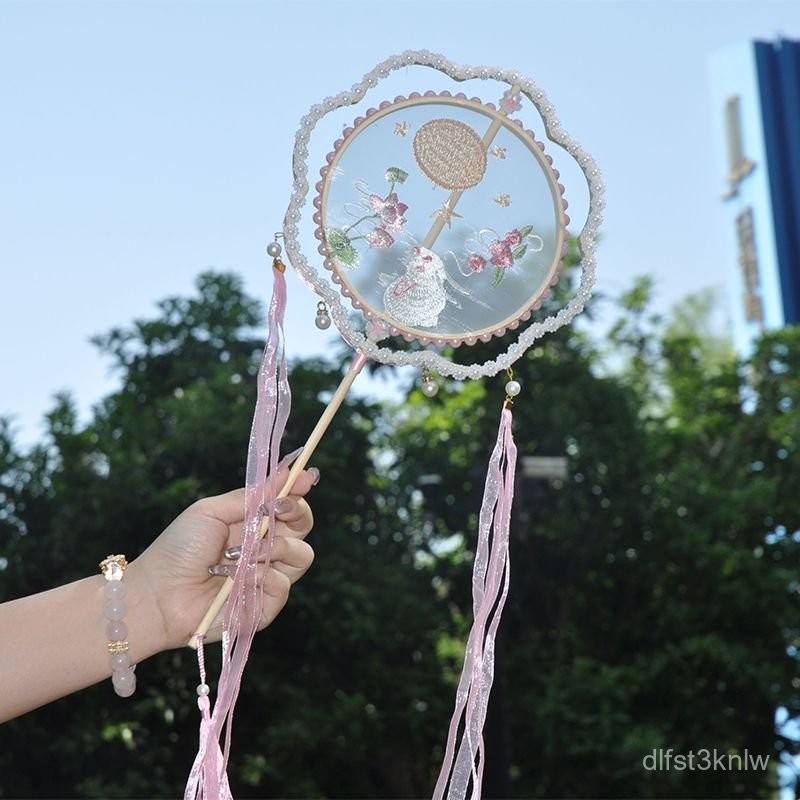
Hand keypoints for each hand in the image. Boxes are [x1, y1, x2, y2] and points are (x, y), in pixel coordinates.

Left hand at [129, 468, 316, 650]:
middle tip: (274, 510)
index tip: (306, 479)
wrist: (157, 594)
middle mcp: (265, 549)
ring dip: (273, 547)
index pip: (289, 504)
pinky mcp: (265, 606)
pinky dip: (258, 576)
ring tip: (240, 552)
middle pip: (304, 526)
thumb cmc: (178, 550)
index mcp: (253, 524)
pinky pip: (282, 585)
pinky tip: (231, 577)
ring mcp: (267, 577)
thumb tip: (284, 471)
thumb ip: (252, 496)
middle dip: (295, 513)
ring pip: (301, 555)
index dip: (300, 490)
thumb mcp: (212, 511)